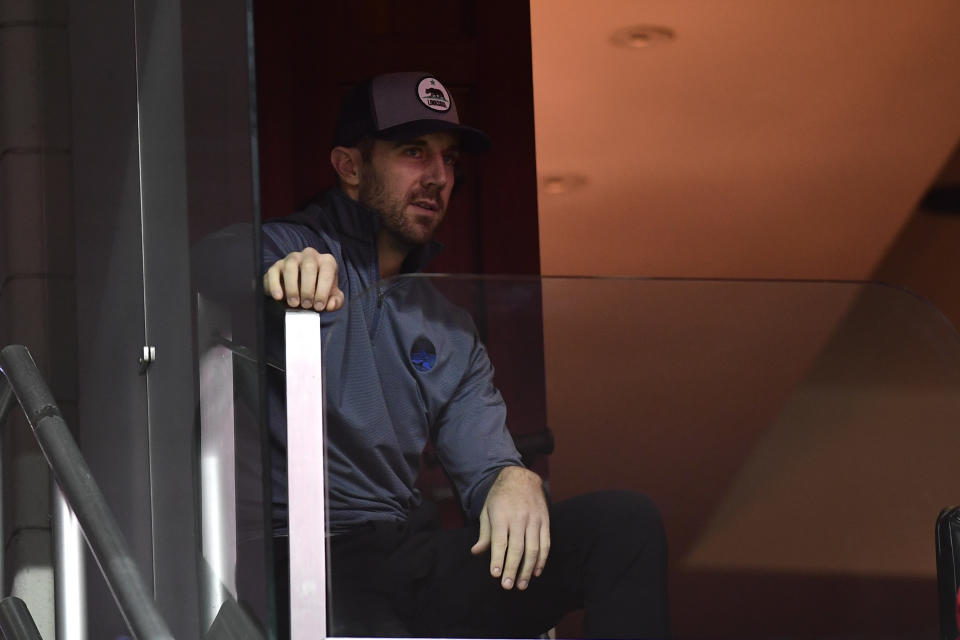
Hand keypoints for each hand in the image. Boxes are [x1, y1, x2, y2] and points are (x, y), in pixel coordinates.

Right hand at [263, 248, 344, 310]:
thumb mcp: (331, 297)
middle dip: (308, 289)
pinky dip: (275, 285)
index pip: (327, 270)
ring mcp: (291, 259)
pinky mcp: (276, 266)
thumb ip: (336, 301)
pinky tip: (279, 297)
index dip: (324, 289)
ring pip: (291, 267)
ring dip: (293, 288)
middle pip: (309, 267)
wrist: (299, 292)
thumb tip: (331, 304)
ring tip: (294, 303)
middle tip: (307, 305)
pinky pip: (274, 272)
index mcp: (326, 261)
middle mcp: (309, 255)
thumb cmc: (318, 292)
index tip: (319, 306)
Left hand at [471, 466, 549, 590]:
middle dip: (512, 569)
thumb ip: (484, 533)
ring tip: (522, 584)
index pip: (500, 541)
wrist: (521, 477)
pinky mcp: (545, 521)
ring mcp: (534, 519)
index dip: (498, 559)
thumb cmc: (500, 496)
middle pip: (517, 548)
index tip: (495, 574)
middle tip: (507, 585)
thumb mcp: (487, 510)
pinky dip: (541, 559)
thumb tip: (476, 552)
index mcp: (502, 515)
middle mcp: (519, 518)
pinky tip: (536, 571)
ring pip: (533, 548)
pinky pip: (545, 543)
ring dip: (528, 569)